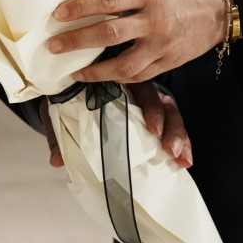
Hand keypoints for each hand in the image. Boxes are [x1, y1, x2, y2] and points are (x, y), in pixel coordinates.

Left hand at [36, 82, 191, 168]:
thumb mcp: (62, 111)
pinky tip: (186, 161)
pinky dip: (182, 143)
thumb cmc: (71, 97)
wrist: (71, 90)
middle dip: (169, 127)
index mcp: (119, 81)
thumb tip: (56, 160)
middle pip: (161, 103)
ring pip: (171, 114)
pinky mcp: (156, 116)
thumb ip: (60, 132)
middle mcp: (139, 88)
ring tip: (182, 160)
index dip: (149, 109)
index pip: (141, 90)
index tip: (151, 128)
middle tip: (169, 149)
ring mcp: (151, 101)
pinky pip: (173, 127)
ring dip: (179, 136)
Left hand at [47, 0, 225, 83]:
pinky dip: (121, 78)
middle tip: (54, 46)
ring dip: (95, 71)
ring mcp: (163, 45)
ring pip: (123, 65)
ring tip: (76, 72)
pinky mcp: (171, 62)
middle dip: (77, 41)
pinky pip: (141, 75)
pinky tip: (106, 77)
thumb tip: (97, 5)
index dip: (80, 7)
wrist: (223, 7)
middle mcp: (154, 21)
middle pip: (108, 33)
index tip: (58, 13)